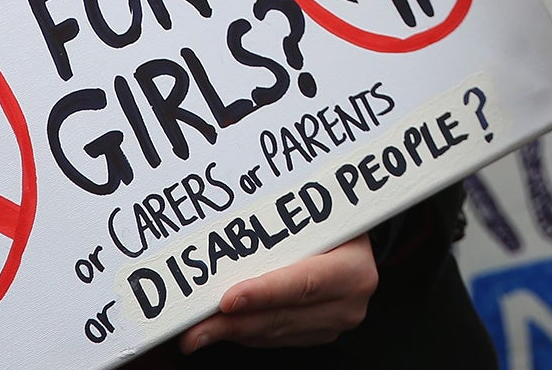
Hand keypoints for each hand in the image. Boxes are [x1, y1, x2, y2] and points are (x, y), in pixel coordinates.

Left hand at [179, 234, 377, 352]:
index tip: (227, 300)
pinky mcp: (322, 333)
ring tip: (197, 331)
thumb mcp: (318, 214)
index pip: (304, 284)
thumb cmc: (333, 216)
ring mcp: (336, 321)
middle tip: (194, 329)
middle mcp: (349, 301)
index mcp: (353, 269)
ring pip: (275, 331)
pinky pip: (277, 337)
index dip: (264, 294)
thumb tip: (229, 229)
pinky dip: (248, 331)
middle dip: (233, 323)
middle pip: (283, 316)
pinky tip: (224, 325)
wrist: (357, 231)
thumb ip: (283, 227)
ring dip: (233, 331)